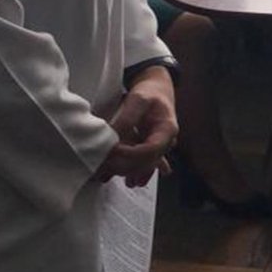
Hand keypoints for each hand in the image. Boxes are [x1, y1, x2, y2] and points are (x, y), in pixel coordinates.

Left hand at [94, 67, 177, 187]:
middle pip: (147, 161)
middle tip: (104, 167)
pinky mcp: (150, 149)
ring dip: (128, 172)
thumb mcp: (138, 100)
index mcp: (167, 129)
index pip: (151, 149)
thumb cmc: (150, 92)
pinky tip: (128, 181)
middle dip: (126, 166)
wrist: (157, 90)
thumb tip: (113, 134)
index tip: (114, 151)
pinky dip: (134, 172)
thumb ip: (127, 118)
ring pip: (144, 165)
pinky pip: (144, 164)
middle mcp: (166, 142)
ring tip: (108, 177)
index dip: (132, 154)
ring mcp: (158, 147)